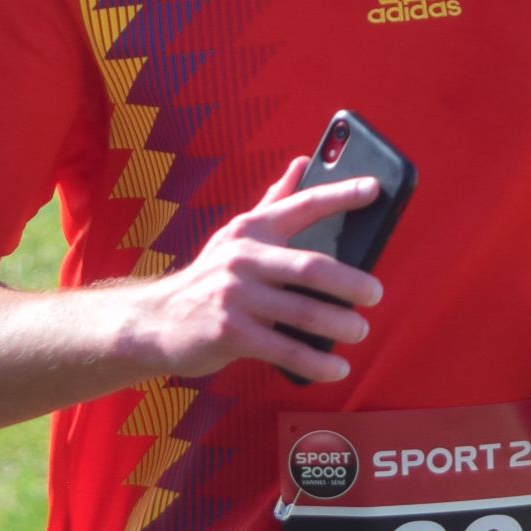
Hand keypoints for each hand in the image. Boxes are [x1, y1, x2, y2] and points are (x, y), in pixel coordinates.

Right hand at [111, 156, 382, 383]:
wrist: (155, 321)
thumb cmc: (209, 277)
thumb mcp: (236, 235)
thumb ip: (273, 202)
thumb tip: (303, 162)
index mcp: (251, 229)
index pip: (302, 205)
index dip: (340, 195)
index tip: (375, 190)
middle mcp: (243, 258)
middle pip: (310, 267)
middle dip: (350, 281)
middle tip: (375, 293)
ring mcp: (235, 296)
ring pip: (302, 312)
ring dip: (339, 325)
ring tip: (360, 331)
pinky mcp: (230, 334)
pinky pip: (284, 350)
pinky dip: (316, 362)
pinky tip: (337, 368)